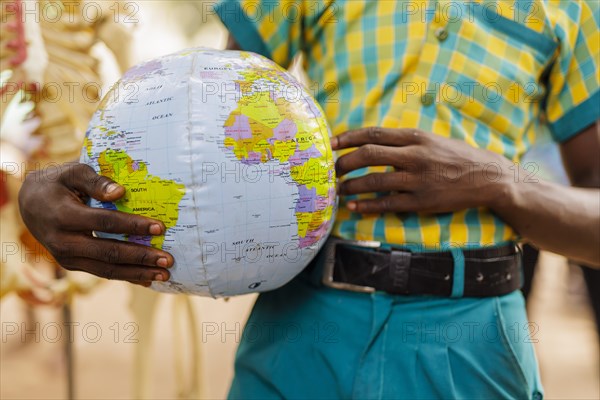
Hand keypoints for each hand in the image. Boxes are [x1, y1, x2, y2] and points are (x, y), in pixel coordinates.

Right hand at [18, 163, 173, 285]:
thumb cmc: (57, 183)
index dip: (133, 225)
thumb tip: (121, 192)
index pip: (105, 222)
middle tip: (168, 260)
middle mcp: (63, 241)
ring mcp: (66, 257)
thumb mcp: (73, 172)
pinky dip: (126, 276)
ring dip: (137, 273)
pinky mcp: (72, 264)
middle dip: (141, 257)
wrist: (29, 203)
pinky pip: (102, 273)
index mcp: (63, 215)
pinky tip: (148, 278)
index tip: (160, 227)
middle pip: (108, 252)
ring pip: (106, 270)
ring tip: (164, 275)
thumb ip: (96, 181)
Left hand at [332, 127, 512, 213]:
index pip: (373, 134)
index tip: (331, 142)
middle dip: (344, 162)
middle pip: (368, 155)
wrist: (488, 178)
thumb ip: (403, 141)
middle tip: (332, 169)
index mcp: (416, 137)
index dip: (348, 137)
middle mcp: (415, 156)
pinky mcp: (421, 201)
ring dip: (351, 186)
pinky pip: (386, 203)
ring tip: (338, 190)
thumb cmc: (456, 157)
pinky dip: (367, 205)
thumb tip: (371, 143)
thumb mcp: (431, 140)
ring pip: (374, 181)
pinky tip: (354, 207)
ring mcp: (417, 180)